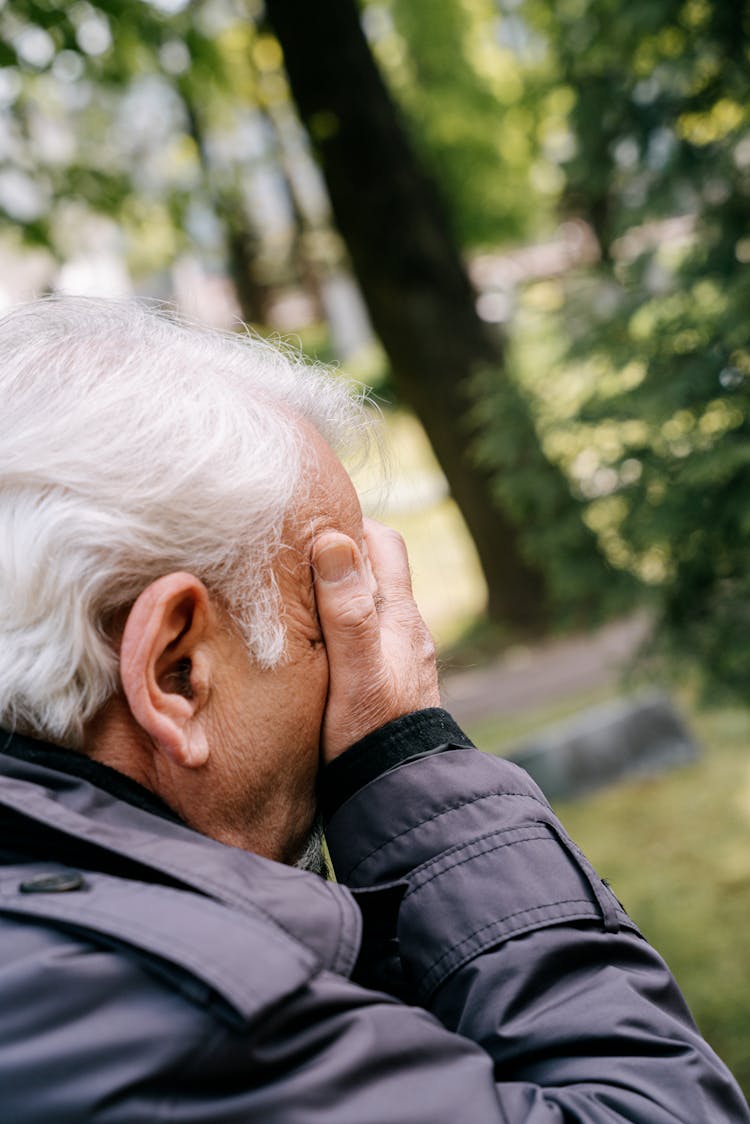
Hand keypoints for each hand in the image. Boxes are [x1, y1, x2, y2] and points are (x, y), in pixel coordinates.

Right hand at [312, 518, 440, 762]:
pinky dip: (335, 622)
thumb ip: (348, 611)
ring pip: (363, 604)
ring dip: (333, 591)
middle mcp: (401, 630)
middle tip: (289, 550)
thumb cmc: (373, 734)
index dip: (351, 524)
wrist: (397, 791)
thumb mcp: (355, 670)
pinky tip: (305, 636)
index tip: (308, 519)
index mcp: (399, 617)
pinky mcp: (380, 680)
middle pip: (373, 570)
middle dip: (337, 553)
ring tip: (288, 589)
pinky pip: (359, 633)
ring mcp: (393, 656)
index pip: (384, 544)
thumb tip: (335, 540)